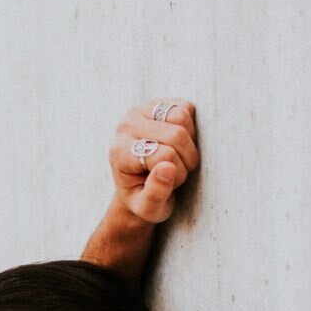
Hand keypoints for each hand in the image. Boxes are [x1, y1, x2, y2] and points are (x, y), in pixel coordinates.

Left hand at [110, 98, 199, 223]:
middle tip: (176, 172)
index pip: (165, 156)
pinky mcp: (157, 102)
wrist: (141, 182)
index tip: (167, 183)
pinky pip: (186, 108)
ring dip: (190, 143)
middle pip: (176, 136)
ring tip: (178, 156)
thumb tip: (167, 167)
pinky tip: (179, 142)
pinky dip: (191, 128)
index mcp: (119, 152)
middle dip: (186, 159)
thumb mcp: (149, 209)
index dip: (177, 174)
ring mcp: (140, 110)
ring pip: (182, 119)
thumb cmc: (145, 197)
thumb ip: (155, 195)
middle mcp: (125, 126)